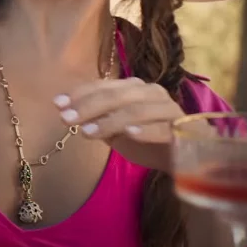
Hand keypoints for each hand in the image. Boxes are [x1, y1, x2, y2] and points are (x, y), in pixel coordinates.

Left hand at [53, 77, 184, 170]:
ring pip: (136, 110)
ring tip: (87, 132)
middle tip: (65, 119)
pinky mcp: (184, 130)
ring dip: (110, 120)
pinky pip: (163, 127)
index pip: (104, 86)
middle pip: (116, 95)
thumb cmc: (149, 141)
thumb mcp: (118, 131)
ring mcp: (169, 109)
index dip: (80, 94)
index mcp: (135, 88)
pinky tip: (129, 134)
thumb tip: (66, 111)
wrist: (190, 160)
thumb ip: (97, 119)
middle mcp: (152, 93)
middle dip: (88, 106)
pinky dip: (145, 129)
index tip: (57, 104)